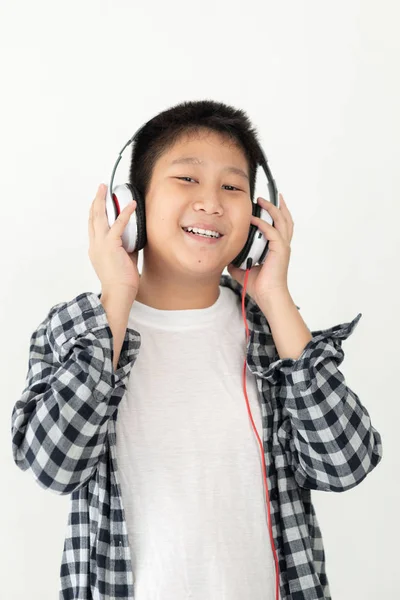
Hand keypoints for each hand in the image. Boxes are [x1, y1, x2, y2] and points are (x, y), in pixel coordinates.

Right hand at [88, 183, 139, 297]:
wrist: (119, 293)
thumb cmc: (122, 281)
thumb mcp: (124, 260)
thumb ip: (127, 247)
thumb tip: (136, 238)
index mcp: (96, 249)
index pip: (93, 226)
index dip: (95, 212)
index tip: (99, 202)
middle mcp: (95, 244)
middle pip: (92, 217)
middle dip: (96, 201)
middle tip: (100, 188)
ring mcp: (100, 244)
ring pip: (99, 217)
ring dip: (102, 200)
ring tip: (105, 189)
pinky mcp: (110, 245)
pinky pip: (118, 225)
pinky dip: (125, 213)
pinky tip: (132, 205)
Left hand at [227, 193, 293, 304]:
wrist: (268, 297)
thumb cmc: (259, 285)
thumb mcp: (243, 269)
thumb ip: (237, 260)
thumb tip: (226, 255)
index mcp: (276, 248)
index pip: (279, 226)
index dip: (274, 213)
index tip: (265, 204)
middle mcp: (282, 245)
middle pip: (285, 219)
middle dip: (278, 205)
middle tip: (272, 194)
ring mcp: (282, 247)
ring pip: (282, 221)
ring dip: (272, 209)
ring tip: (263, 200)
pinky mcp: (280, 250)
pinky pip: (272, 231)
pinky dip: (263, 224)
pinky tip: (254, 219)